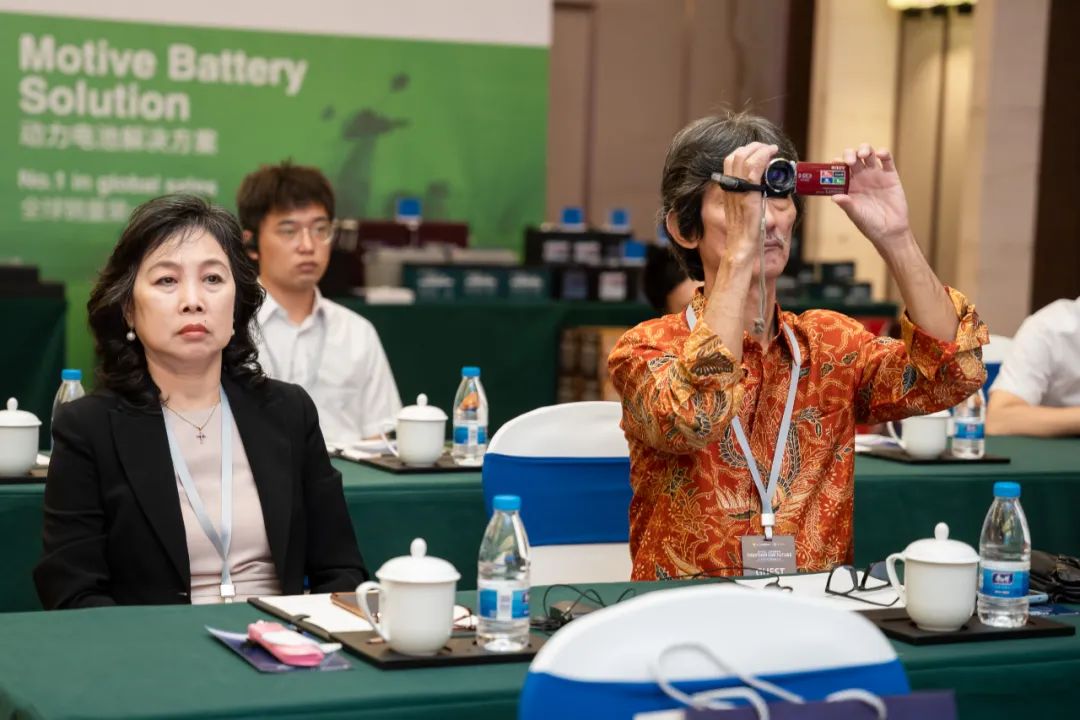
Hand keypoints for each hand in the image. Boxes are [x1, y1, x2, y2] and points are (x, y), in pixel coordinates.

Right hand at [720, 142, 778, 265]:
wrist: (742, 245)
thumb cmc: (745, 232)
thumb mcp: (741, 210)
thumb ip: (746, 197)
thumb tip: (762, 189)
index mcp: (727, 189)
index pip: (730, 161)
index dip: (744, 152)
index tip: (759, 152)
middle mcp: (730, 186)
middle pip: (736, 155)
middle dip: (753, 147)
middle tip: (768, 148)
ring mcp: (738, 189)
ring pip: (744, 157)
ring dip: (760, 149)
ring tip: (772, 149)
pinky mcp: (749, 192)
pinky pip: (753, 167)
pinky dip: (763, 156)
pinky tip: (771, 154)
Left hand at [831, 144, 911, 247]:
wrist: (890, 231)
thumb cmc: (870, 225)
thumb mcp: (855, 215)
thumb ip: (846, 205)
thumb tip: (834, 197)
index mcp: (849, 186)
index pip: (839, 169)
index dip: (835, 164)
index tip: (833, 164)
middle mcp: (861, 178)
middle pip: (853, 157)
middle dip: (850, 154)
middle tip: (849, 162)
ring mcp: (876, 175)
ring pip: (869, 154)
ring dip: (864, 149)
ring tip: (863, 156)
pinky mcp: (890, 176)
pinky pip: (887, 160)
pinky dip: (883, 153)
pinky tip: (880, 155)